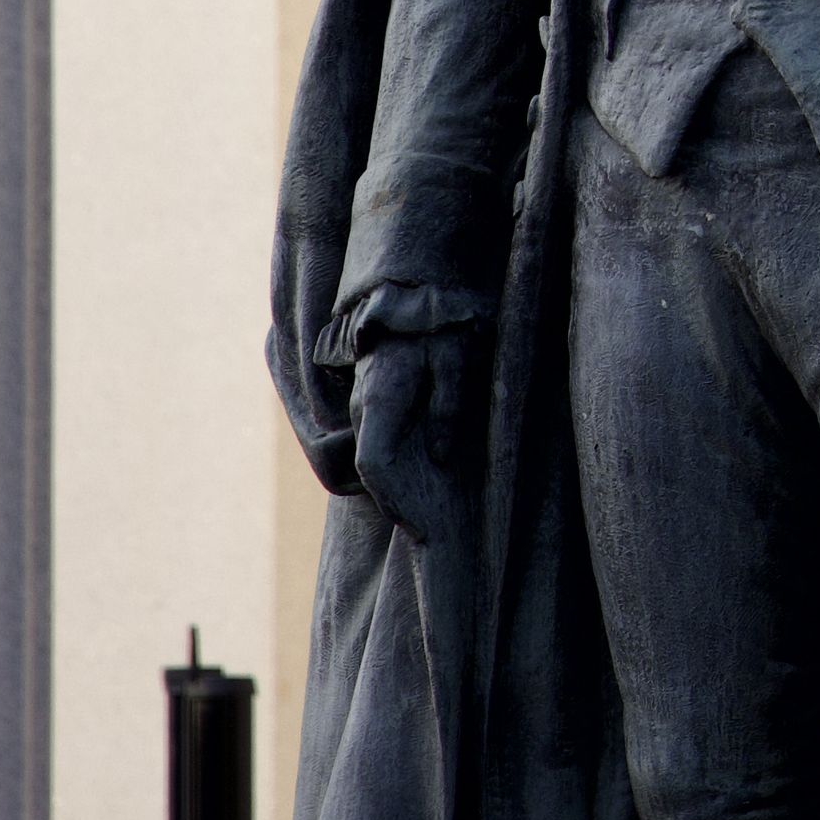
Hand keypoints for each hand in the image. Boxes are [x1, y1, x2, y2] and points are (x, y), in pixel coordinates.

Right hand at [346, 330, 467, 524]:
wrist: (414, 288)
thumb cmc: (441, 320)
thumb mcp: (456, 357)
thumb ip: (448, 405)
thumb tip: (441, 454)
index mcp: (381, 399)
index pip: (373, 464)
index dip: (395, 501)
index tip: (423, 526)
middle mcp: (364, 407)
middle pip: (369, 470)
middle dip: (397, 504)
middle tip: (432, 532)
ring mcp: (363, 405)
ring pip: (371, 460)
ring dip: (395, 489)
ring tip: (430, 516)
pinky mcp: (373, 401)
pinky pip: (378, 445)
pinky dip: (396, 469)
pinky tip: (425, 480)